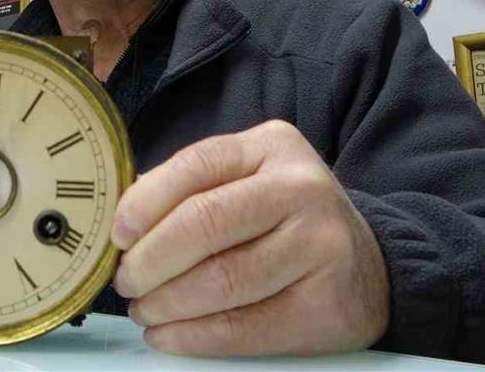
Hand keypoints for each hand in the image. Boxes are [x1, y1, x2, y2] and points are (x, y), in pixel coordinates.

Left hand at [111, 121, 389, 355]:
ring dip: (167, 302)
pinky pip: (244, 327)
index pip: (196, 165)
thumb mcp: (248, 180)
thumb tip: (123, 222)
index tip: (117, 234)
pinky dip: (194, 336)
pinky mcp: (326, 305)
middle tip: (125, 280)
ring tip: (144, 310)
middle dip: (151, 259)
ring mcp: (320, 246)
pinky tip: (169, 334)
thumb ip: (191, 190)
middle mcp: (301, 189)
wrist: (367, 267)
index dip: (145, 202)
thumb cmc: (284, 221)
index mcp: (272, 147)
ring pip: (222, 280)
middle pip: (206, 223)